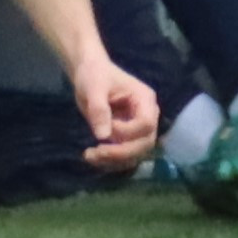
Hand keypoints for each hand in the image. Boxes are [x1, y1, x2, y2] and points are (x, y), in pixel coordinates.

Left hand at [71, 54, 159, 171]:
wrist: (90, 75)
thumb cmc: (94, 75)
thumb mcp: (94, 87)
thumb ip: (99, 109)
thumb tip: (103, 136)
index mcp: (145, 100)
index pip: (146, 124)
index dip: (126, 131)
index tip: (105, 127)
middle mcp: (148, 117)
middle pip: (145, 144)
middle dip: (121, 152)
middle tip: (94, 153)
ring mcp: (140, 130)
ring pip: (137, 154)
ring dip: (114, 161)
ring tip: (89, 156)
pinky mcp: (129, 139)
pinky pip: (126, 157)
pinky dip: (111, 162)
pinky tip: (93, 157)